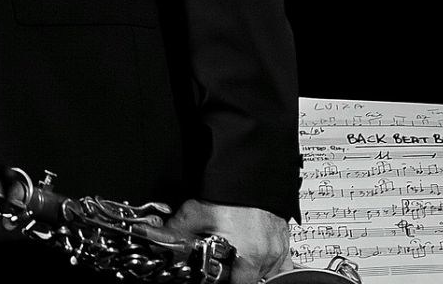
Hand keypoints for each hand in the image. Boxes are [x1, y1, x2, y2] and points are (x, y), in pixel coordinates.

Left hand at [165, 199, 293, 283]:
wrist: (250, 169)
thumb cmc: (230, 191)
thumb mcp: (197, 212)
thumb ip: (177, 231)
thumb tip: (157, 237)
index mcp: (250, 254)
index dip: (222, 280)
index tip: (213, 274)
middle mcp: (269, 254)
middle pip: (252, 279)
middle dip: (236, 275)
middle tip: (221, 263)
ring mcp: (280, 247)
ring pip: (267, 272)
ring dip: (251, 269)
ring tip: (234, 257)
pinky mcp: (284, 238)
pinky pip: (280, 262)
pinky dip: (268, 263)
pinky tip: (255, 257)